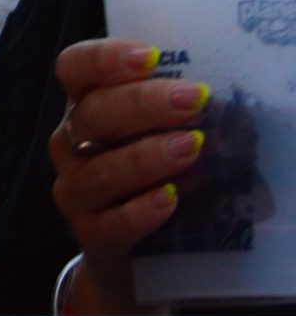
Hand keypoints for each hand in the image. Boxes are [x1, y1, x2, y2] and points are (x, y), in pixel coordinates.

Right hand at [51, 37, 210, 315]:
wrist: (140, 258)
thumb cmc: (160, 177)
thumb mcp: (164, 135)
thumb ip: (182, 113)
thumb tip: (244, 93)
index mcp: (86, 106)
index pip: (74, 68)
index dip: (104, 58)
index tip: (151, 57)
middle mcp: (71, 144)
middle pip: (91, 114)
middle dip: (142, 104)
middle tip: (193, 100)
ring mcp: (76, 190)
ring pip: (97, 169)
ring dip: (145, 156)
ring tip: (191, 148)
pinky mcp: (91, 235)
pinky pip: (109, 222)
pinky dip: (139, 210)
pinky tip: (170, 200)